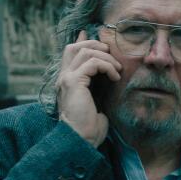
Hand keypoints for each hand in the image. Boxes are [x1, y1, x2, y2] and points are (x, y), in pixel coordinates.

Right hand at [56, 29, 121, 147]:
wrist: (81, 140)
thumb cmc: (89, 128)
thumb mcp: (96, 102)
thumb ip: (97, 87)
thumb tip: (107, 78)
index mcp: (67, 82)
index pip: (70, 53)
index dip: (83, 41)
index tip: (98, 38)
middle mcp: (63, 77)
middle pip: (75, 46)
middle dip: (95, 45)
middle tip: (112, 55)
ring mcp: (66, 78)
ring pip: (85, 51)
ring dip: (106, 57)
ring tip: (117, 71)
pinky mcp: (73, 82)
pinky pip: (93, 62)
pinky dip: (107, 66)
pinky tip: (115, 77)